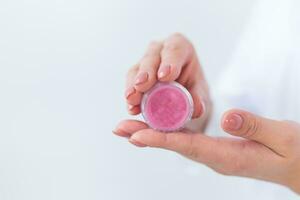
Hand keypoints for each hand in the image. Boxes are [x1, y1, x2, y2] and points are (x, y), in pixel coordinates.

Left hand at [114, 109, 299, 193]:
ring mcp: (214, 155)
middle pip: (174, 145)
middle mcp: (215, 158)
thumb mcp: (282, 138)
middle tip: (119, 128)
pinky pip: (187, 140)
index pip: (188, 146)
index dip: (161, 139)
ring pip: (178, 142)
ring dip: (153, 133)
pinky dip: (168, 132)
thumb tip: (227, 117)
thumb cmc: (293, 153)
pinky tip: (156, 126)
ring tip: (128, 126)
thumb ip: (253, 127)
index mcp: (227, 157)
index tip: (137, 135)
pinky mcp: (217, 149)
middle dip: (146, 135)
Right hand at [123, 33, 211, 131]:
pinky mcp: (134, 76)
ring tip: (132, 98)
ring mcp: (144, 63)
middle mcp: (159, 50)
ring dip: (133, 85)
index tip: (164, 77)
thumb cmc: (193, 88)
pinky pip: (130, 85)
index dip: (169, 62)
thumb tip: (198, 108)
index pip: (174, 50)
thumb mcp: (200, 92)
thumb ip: (199, 98)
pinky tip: (131, 108)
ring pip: (136, 70)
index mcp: (180, 47)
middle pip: (151, 58)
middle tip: (142, 85)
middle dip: (146, 72)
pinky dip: (131, 97)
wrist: (184, 97)